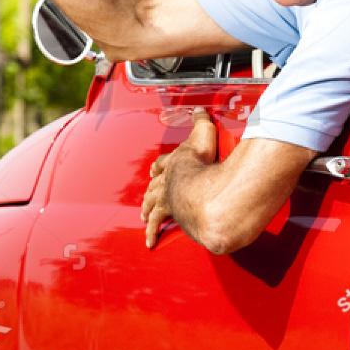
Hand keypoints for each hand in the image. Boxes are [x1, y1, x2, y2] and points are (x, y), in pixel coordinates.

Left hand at [141, 109, 217, 248]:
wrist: (202, 188)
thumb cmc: (205, 163)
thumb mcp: (204, 134)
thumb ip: (202, 121)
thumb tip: (199, 108)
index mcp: (175, 162)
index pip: (163, 163)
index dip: (160, 166)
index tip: (154, 170)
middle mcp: (167, 180)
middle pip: (154, 185)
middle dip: (151, 190)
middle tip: (146, 197)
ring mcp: (166, 198)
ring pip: (152, 204)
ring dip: (147, 209)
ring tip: (144, 217)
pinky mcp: (168, 214)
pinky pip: (157, 224)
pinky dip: (153, 232)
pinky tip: (150, 241)